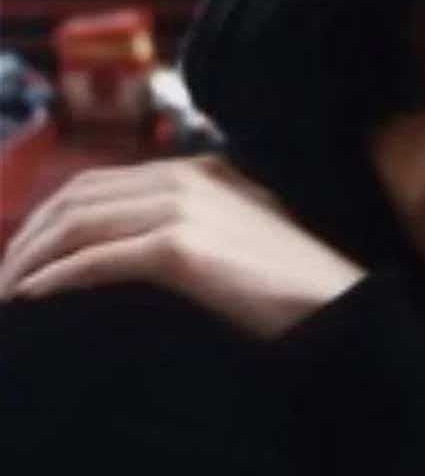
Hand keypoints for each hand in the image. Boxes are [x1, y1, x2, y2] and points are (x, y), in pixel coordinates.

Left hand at [0, 155, 366, 338]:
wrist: (340, 304)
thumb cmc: (298, 287)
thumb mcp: (243, 239)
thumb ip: (197, 230)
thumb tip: (137, 257)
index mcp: (196, 171)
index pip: (97, 184)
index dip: (48, 220)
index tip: (22, 260)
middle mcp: (183, 179)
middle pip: (75, 198)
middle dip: (26, 239)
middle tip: (1, 283)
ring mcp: (181, 209)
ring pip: (76, 225)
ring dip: (28, 261)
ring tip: (6, 298)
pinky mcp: (180, 249)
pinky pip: (96, 259)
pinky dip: (54, 279)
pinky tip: (31, 302)